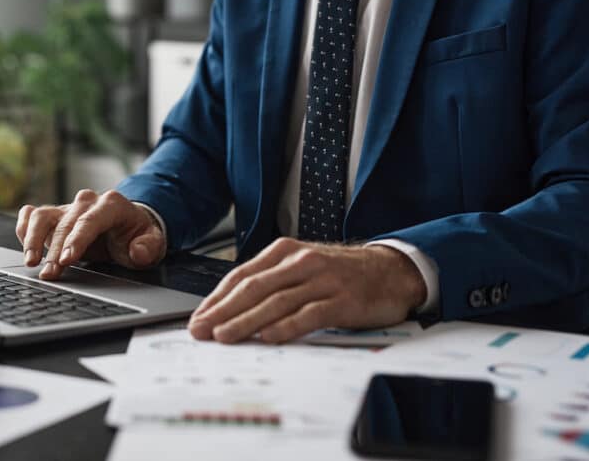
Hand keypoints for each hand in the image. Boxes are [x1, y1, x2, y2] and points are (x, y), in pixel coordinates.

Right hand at [15, 190, 167, 280]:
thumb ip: (149, 247)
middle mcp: (87, 202)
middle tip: (50, 274)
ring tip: (31, 262)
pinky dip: (24, 228)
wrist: (128, 226)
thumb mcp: (153, 243)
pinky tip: (24, 247)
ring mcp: (68, 207)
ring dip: (33, 238)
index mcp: (112, 204)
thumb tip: (137, 251)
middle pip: (65, 224)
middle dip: (55, 250)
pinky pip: (32, 215)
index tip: (67, 259)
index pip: (90, 220)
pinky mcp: (54, 215)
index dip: (77, 239)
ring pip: (43, 216)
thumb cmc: (137, 235)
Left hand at [188, 238, 425, 343]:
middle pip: (253, 288)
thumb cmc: (340, 273)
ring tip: (224, 336)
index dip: (216, 299)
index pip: (241, 276)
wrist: (391, 270)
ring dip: (246, 321)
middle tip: (201, 330)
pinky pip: (309, 314)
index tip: (197, 318)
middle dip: (222, 311)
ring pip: (276, 302)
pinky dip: (286, 326)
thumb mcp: (301, 268)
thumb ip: (271, 284)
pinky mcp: (342, 300)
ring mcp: (322, 280)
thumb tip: (231, 310)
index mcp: (284, 252)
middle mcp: (300, 262)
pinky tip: (269, 336)